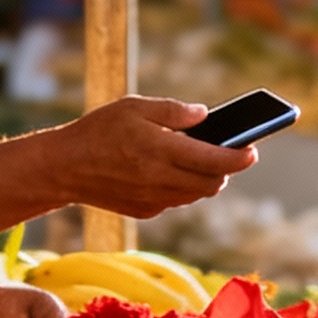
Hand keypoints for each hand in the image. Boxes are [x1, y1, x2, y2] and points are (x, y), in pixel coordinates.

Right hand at [49, 97, 255, 218]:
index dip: (239, 157)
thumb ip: (174, 110)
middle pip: (211, 183)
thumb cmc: (99, 130)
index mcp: (160, 149)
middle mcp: (160, 178)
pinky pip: (175, 201)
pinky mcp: (144, 211)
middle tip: (234, 155)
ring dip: (207, 181)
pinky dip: (183, 188)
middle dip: (227, 170)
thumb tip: (205, 115)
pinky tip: (176, 172)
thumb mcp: (135, 106)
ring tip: (207, 162)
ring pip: (196, 195)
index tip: (253, 151)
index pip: (214, 159)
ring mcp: (153, 199)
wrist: (65, 167)